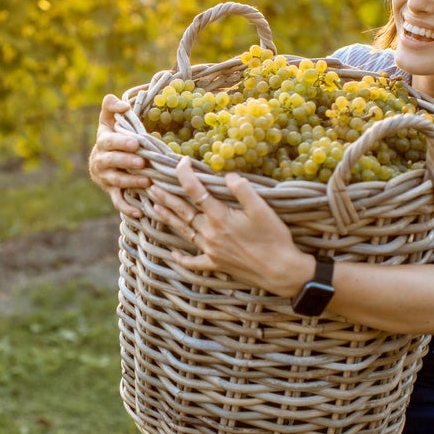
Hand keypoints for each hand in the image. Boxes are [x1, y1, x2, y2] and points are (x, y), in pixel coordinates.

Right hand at [88, 93, 149, 217]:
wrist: (100, 161)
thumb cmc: (111, 136)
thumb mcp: (107, 118)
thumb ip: (111, 105)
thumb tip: (123, 105)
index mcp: (103, 142)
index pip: (110, 142)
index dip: (121, 143)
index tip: (136, 143)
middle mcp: (101, 161)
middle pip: (113, 163)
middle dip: (127, 162)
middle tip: (142, 162)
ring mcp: (106, 178)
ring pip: (116, 182)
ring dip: (131, 183)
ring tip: (147, 182)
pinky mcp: (111, 192)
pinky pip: (118, 202)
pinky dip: (127, 208)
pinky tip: (140, 212)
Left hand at [148, 157, 311, 296]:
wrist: (281, 271)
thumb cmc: (274, 238)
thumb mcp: (262, 208)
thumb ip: (242, 189)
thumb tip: (226, 176)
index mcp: (220, 217)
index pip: (195, 191)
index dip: (185, 174)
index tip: (182, 162)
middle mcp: (210, 233)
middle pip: (183, 211)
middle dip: (166, 197)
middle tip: (152, 186)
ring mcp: (211, 250)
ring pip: (184, 231)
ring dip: (168, 218)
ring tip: (154, 208)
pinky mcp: (216, 264)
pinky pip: (194, 262)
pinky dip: (182, 258)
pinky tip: (173, 253)